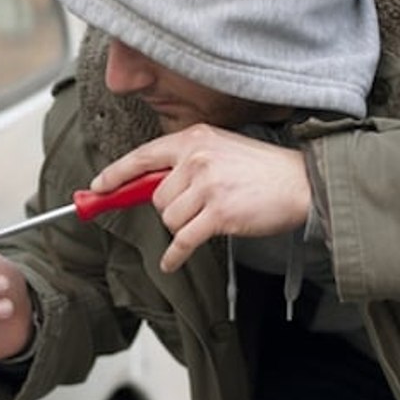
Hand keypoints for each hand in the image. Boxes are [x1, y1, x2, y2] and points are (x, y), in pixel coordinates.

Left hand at [92, 124, 310, 272]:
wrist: (301, 183)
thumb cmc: (262, 170)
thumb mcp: (221, 149)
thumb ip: (187, 161)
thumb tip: (149, 185)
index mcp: (194, 139)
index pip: (143, 156)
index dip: (116, 174)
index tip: (98, 187)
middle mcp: (197, 158)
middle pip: (155, 196)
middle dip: (170, 209)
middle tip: (196, 208)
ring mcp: (207, 186)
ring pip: (168, 219)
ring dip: (183, 227)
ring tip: (209, 218)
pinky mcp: (219, 214)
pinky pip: (182, 241)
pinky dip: (175, 255)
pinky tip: (172, 261)